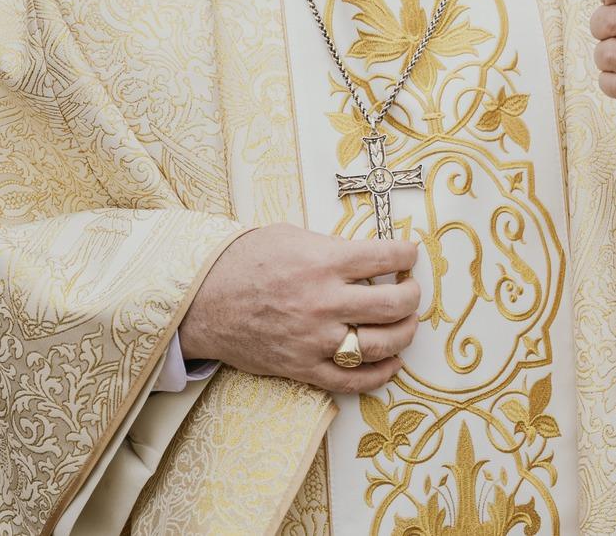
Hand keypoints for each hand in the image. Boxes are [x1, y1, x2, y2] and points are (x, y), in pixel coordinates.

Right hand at [179, 223, 419, 393]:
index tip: (410, 255)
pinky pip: (351, 380)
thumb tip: (369, 257)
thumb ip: (333, 248)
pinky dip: (379, 375)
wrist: (203, 301)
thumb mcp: (292, 237)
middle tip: (410, 289)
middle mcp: (324, 302)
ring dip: (404, 334)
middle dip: (412, 295)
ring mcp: (314, 339)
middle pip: (394, 304)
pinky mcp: (303, 368)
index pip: (386, 257)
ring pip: (381, 345)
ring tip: (405, 323)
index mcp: (323, 263)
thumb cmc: (246, 262)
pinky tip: (391, 363)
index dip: (408, 255)